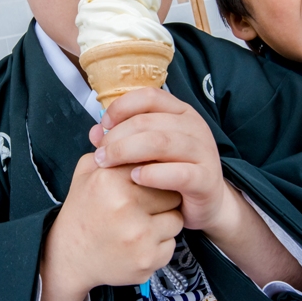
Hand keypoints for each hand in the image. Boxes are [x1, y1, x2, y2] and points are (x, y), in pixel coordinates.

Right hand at [28, 152, 181, 300]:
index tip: (146, 181)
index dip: (153, 173)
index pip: (154, 165)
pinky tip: (139, 244)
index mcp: (110, 180)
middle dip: (162, 197)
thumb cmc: (82, 211)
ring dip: (164, 222)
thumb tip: (121, 124)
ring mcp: (138, 236)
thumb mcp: (86, 174)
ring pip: (176, 219)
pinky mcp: (147, 260)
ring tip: (140, 224)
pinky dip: (159, 245)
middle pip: (171, 192)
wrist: (69, 258)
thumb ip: (108, 150)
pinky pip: (171, 245)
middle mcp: (124, 206)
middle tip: (144, 205)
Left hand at [90, 88, 301, 289]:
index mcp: (181, 113)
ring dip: (127, 152)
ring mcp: (204, 152)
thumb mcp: (147, 152)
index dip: (122, 107)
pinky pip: (179, 173)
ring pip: (161, 142)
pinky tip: (135, 178)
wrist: (207, 204)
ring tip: (108, 164)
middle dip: (117, 136)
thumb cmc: (171, 173)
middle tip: (99, 154)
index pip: (149, 96)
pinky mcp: (207, 179)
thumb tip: (94, 132)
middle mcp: (195, 127)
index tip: (103, 125)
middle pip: (149, 121)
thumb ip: (122, 139)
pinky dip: (153, 174)